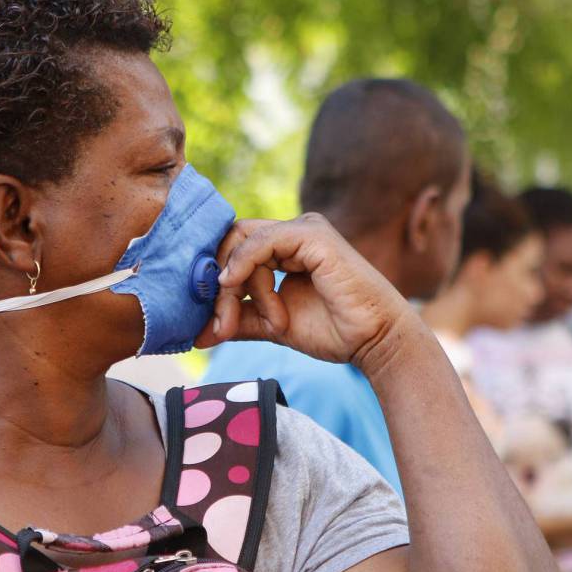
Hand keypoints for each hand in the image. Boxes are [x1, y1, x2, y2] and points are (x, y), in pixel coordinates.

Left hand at [196, 215, 415, 372]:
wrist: (375, 340)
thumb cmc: (334, 331)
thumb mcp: (272, 325)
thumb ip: (238, 321)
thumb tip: (196, 335)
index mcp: (285, 249)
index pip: (232, 248)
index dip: (214, 279)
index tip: (209, 319)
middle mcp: (293, 234)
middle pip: (231, 241)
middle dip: (219, 284)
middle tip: (222, 324)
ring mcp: (303, 231)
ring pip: (242, 244)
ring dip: (239, 287)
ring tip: (266, 323)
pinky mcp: (312, 236)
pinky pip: (261, 242)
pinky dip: (244, 266)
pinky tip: (240, 287)